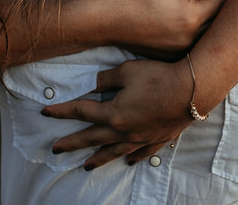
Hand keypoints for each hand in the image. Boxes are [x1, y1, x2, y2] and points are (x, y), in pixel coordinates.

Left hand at [41, 58, 195, 169]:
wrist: (192, 90)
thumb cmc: (159, 76)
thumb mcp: (127, 71)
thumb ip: (107, 79)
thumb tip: (95, 85)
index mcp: (113, 113)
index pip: (81, 111)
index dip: (62, 111)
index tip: (45, 112)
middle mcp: (124, 130)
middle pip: (92, 138)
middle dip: (72, 143)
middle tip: (55, 150)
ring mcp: (141, 137)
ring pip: (114, 151)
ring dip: (98, 158)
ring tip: (86, 166)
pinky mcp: (157, 138)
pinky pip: (140, 152)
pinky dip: (132, 157)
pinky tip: (127, 161)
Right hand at [98, 0, 225, 58]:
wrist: (105, 21)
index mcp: (191, 17)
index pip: (224, 4)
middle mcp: (190, 38)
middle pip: (221, 24)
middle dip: (229, 11)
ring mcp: (181, 50)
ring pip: (210, 37)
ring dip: (217, 26)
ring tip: (221, 11)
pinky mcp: (173, 56)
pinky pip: (196, 45)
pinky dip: (202, 36)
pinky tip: (201, 25)